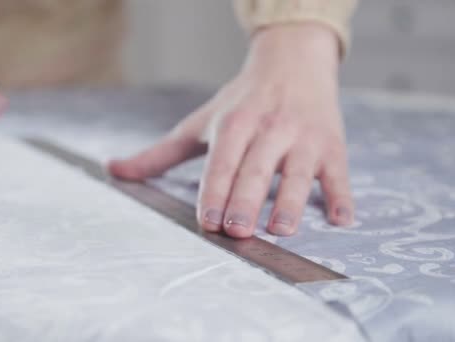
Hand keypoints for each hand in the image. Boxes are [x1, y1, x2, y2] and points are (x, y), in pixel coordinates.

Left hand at [109, 23, 353, 237]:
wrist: (293, 61)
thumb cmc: (241, 100)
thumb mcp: (200, 122)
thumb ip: (160, 153)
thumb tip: (113, 170)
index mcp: (234, 125)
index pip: (221, 163)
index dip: (214, 192)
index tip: (208, 222)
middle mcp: (268, 129)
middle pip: (256, 169)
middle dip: (246, 200)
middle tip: (238, 232)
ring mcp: (303, 138)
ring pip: (298, 172)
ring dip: (292, 201)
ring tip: (282, 229)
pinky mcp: (332, 146)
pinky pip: (338, 174)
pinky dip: (341, 196)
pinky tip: (342, 219)